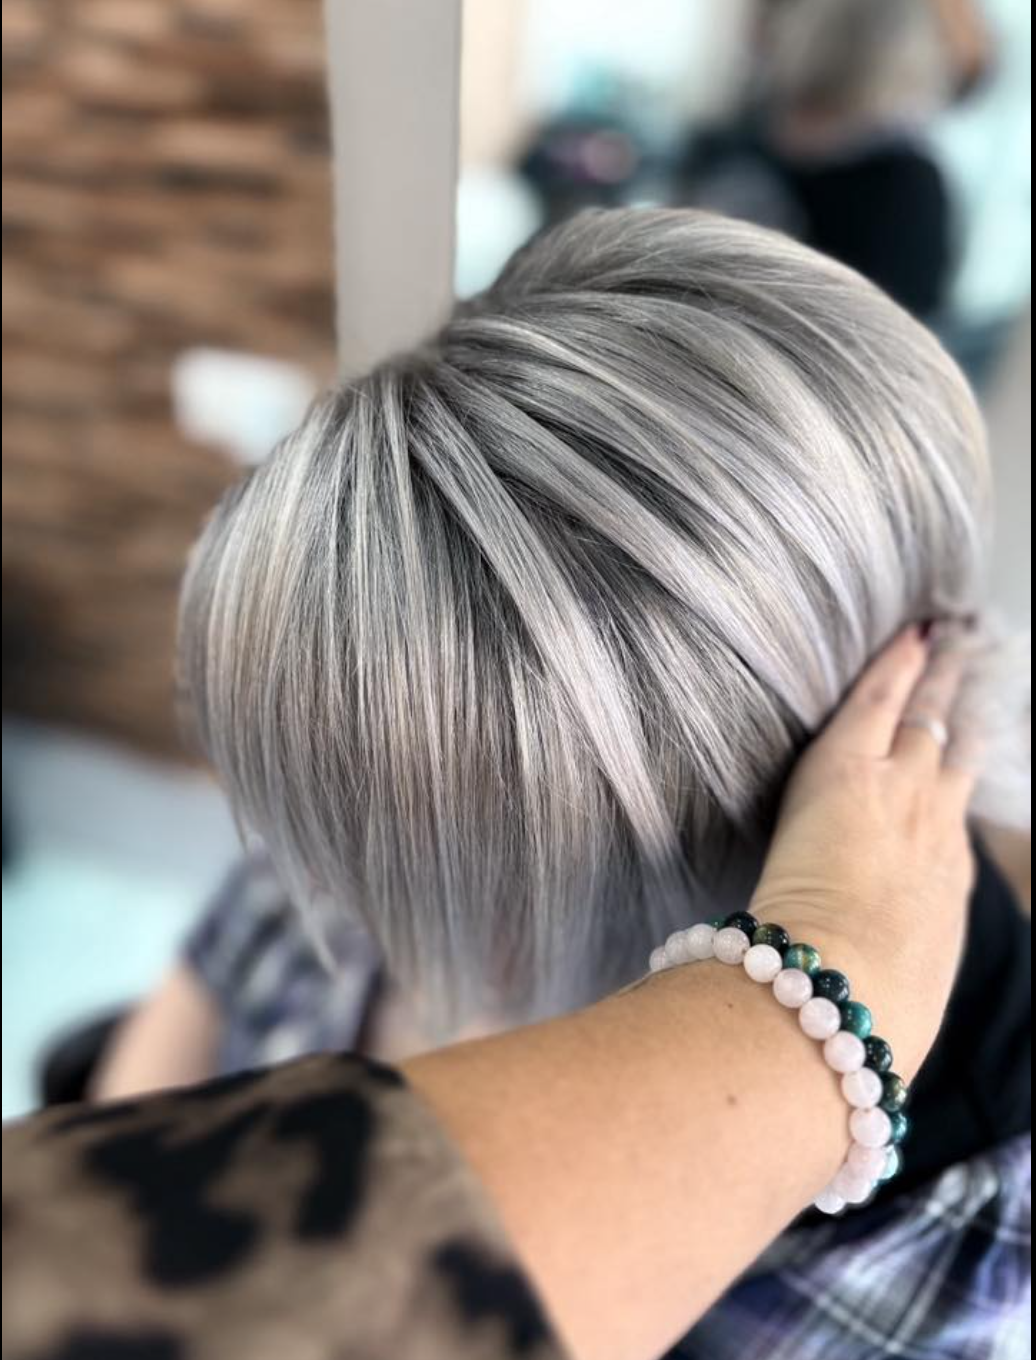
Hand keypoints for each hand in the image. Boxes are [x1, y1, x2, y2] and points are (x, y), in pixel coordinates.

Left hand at [751, 624, 977, 1076]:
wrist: (841, 995)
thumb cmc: (862, 1012)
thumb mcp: (898, 985)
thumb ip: (893, 959)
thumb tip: (884, 974)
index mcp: (944, 884)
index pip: (953, 811)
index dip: (957, 773)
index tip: (963, 749)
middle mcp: (934, 830)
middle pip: (953, 754)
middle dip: (960, 708)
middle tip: (971, 665)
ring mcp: (898, 795)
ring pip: (925, 720)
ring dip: (934, 679)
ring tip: (944, 641)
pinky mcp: (848, 772)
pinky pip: (877, 705)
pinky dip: (892, 671)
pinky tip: (904, 639)